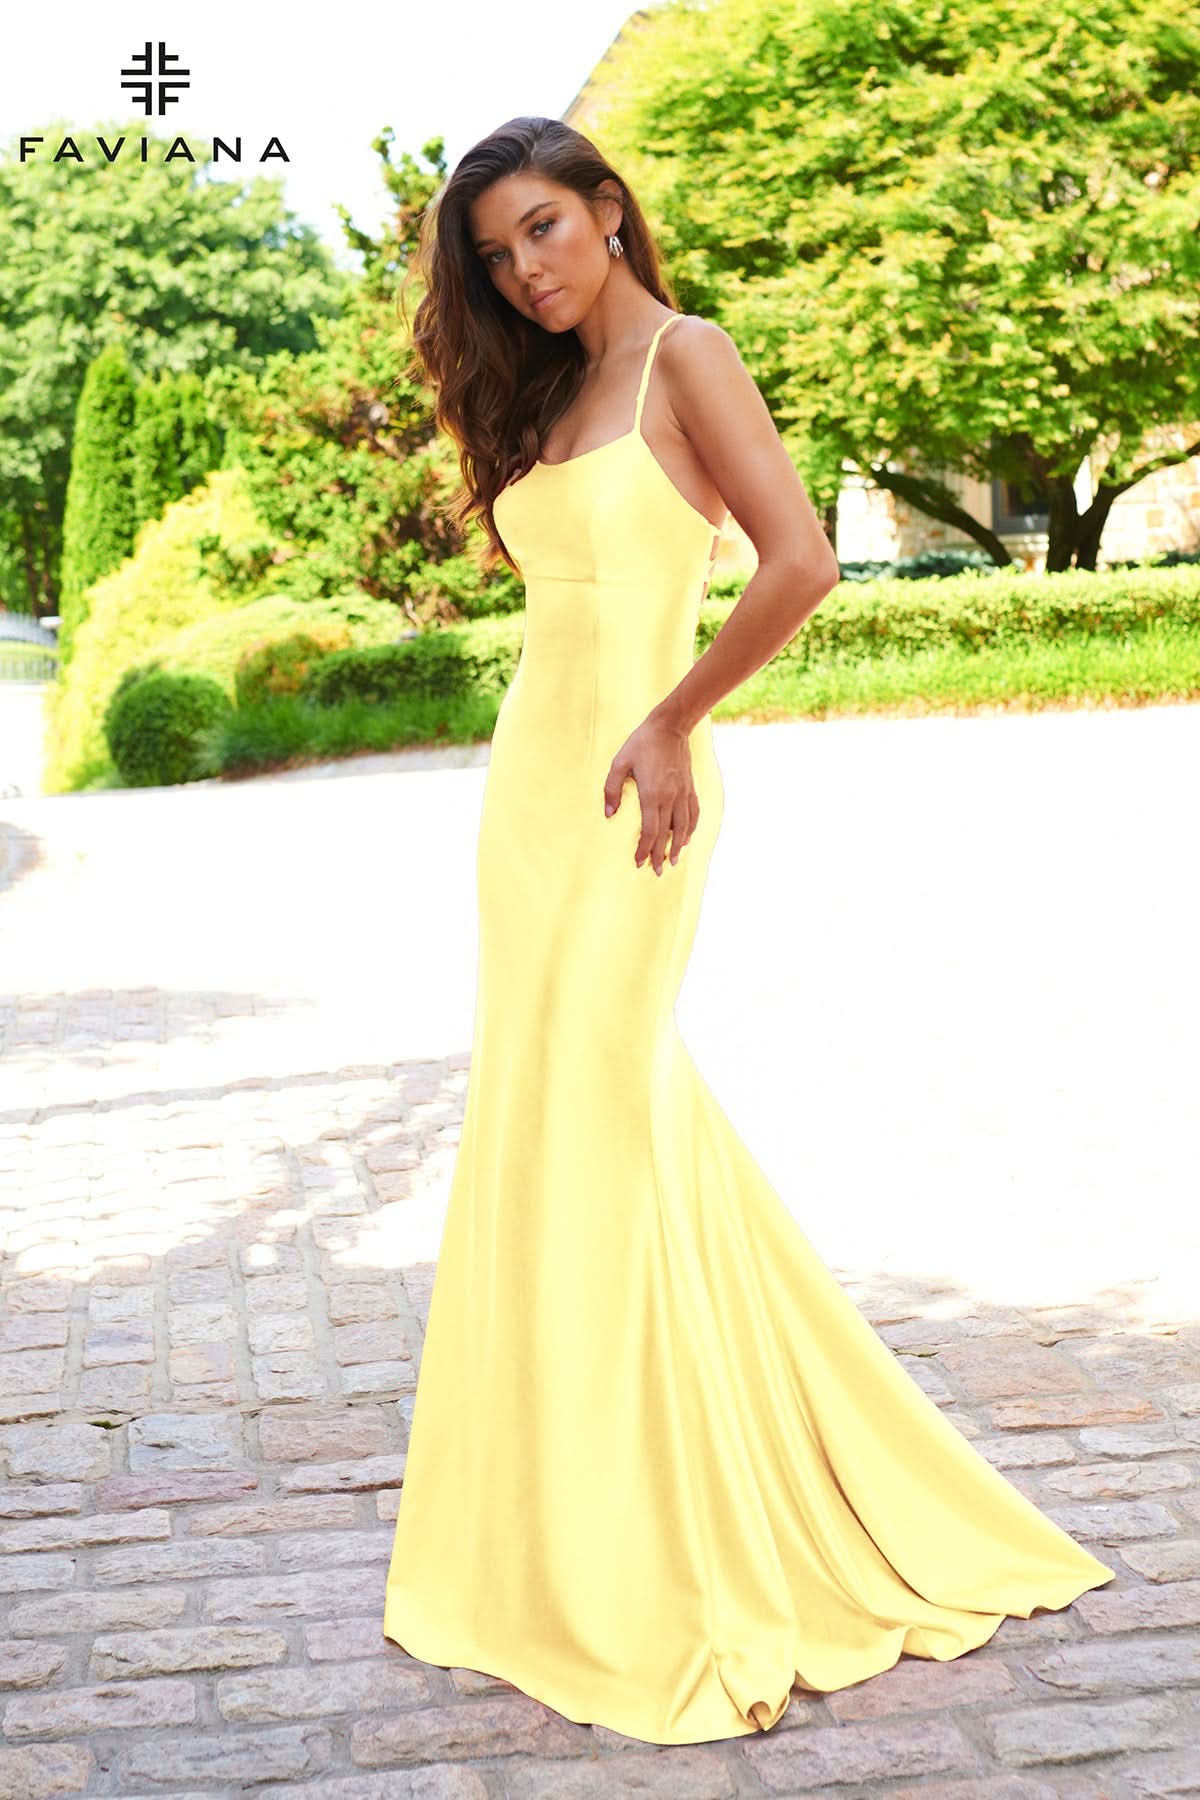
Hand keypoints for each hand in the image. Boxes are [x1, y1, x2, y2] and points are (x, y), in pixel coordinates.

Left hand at [603, 715, 699, 875]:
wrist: (670, 726)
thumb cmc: (642, 743)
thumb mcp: (619, 763)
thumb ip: (612, 789)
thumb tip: (609, 814)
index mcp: (651, 794)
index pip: (649, 830)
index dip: (644, 848)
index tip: (639, 861)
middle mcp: (670, 797)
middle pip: (666, 834)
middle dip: (659, 854)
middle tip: (655, 872)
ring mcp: (683, 793)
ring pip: (682, 827)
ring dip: (677, 847)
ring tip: (672, 862)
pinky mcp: (690, 788)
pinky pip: (693, 814)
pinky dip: (691, 829)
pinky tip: (686, 839)